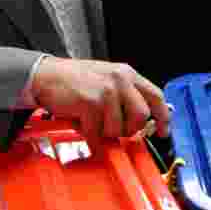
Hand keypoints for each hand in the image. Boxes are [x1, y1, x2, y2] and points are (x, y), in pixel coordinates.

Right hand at [31, 57, 170, 140]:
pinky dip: (89, 135)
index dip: (163, 117)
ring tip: (92, 120)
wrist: (46, 75)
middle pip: (141, 116)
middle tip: (114, 129)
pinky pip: (97, 133)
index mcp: (126, 74)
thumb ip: (125, 96)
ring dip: (104, 132)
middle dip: (130, 130)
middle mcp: (120, 79)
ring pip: (119, 129)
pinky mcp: (91, 103)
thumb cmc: (75, 81)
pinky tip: (82, 123)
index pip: (156, 96)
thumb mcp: (106, 80)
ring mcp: (106, 90)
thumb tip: (141, 123)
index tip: (163, 131)